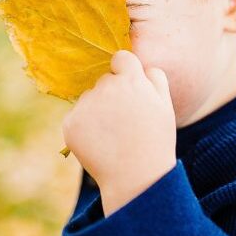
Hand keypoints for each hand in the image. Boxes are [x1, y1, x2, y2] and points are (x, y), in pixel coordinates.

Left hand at [62, 49, 176, 215]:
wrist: (135, 177)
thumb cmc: (155, 141)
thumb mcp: (165, 106)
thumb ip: (154, 77)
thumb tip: (139, 64)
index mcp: (131, 79)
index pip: (121, 58)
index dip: (125, 71)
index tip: (129, 88)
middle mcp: (105, 88)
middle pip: (105, 81)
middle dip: (113, 94)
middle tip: (125, 121)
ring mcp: (85, 106)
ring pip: (89, 98)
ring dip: (98, 110)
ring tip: (114, 135)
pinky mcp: (70, 124)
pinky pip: (77, 117)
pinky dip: (85, 128)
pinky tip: (101, 143)